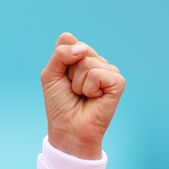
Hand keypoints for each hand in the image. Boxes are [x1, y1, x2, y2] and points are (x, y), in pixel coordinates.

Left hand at [40, 33, 125, 159]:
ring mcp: (109, 71)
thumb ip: (60, 54)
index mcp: (81, 57)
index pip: (68, 40)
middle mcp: (97, 61)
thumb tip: (82, 48)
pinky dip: (90, 87)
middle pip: (78, 49)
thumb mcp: (50, 75)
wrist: (68, 128)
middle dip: (68, 72)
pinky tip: (94, 97)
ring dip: (78, 82)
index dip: (60, 60)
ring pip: (87, 62)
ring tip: (83, 95)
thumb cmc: (60, 103)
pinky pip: (98, 74)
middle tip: (72, 89)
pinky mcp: (118, 82)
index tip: (62, 77)